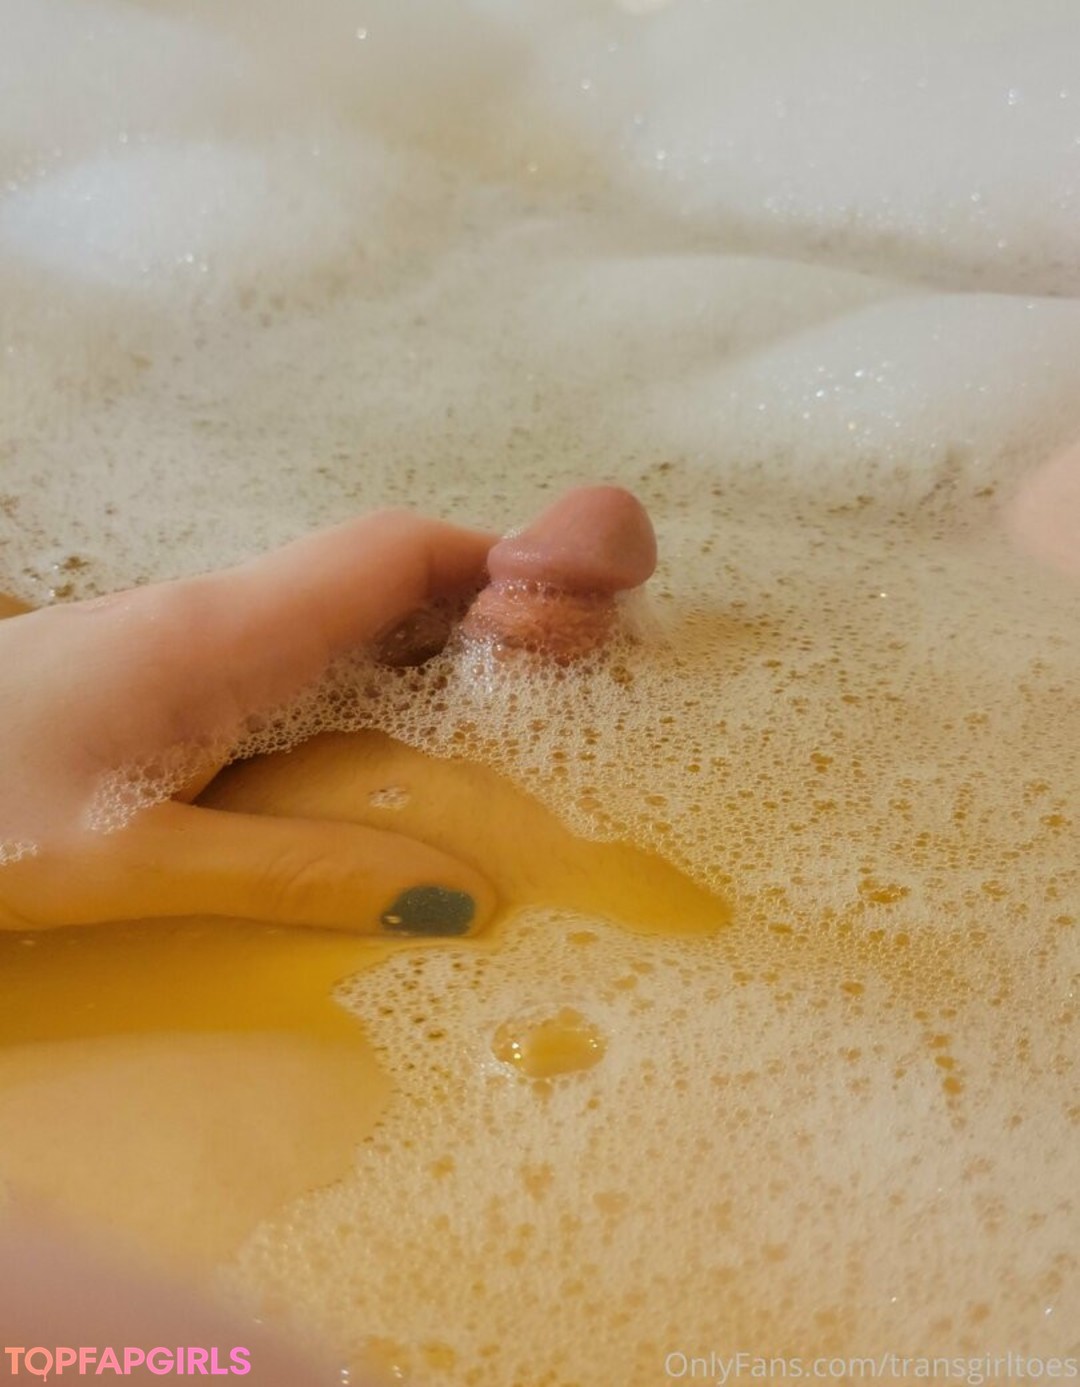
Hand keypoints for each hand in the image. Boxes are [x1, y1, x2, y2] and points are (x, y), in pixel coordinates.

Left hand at [0, 510, 498, 932]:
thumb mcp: (132, 861)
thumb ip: (292, 874)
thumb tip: (452, 896)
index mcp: (223, 633)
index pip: (388, 553)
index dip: (491, 563)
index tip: (566, 614)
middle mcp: (213, 611)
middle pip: (374, 574)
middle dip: (473, 611)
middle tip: (545, 686)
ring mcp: (183, 632)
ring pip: (332, 610)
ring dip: (417, 645)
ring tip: (485, 721)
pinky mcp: (159, 665)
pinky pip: (288, 645)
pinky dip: (357, 673)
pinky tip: (370, 742)